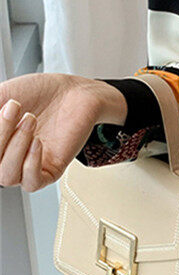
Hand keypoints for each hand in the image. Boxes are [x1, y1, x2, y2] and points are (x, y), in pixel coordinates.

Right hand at [0, 73, 126, 191]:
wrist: (75, 92)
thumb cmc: (43, 93)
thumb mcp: (1, 96)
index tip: (0, 108)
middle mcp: (10, 156)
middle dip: (0, 135)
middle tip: (13, 107)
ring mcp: (30, 164)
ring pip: (7, 176)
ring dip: (15, 147)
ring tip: (29, 120)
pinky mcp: (53, 169)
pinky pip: (33, 182)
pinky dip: (30, 165)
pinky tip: (37, 143)